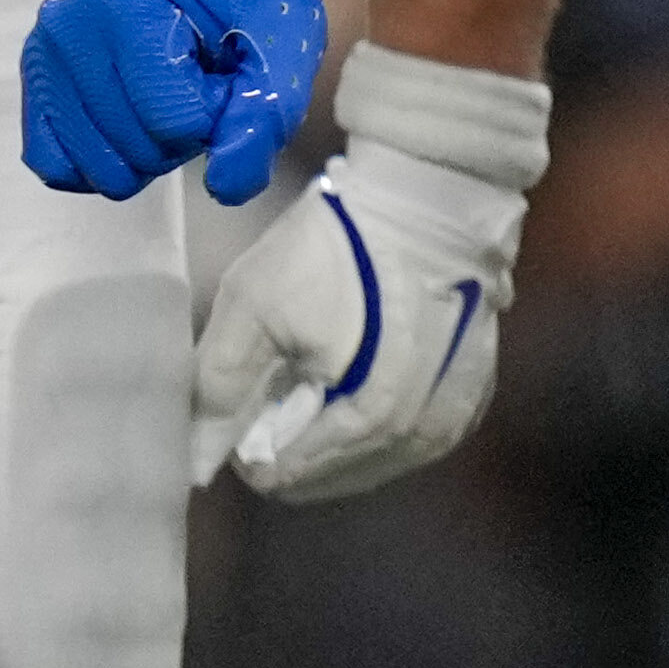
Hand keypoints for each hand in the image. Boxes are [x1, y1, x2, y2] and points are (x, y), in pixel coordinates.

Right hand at [22, 0, 328, 203]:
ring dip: (146, 151)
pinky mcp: (35, 81)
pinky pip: (54, 164)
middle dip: (183, 134)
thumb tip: (225, 188)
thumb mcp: (281, 51)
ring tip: (165, 93)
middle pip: (136, 149)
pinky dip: (99, 162)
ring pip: (97, 169)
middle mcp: (67, 24)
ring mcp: (42, 53)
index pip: (175, 121)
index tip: (224, 69)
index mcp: (124, 0)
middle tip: (197, 79)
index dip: (217, 114)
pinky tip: (131, 122)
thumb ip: (262, 122)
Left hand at [195, 53, 543, 498]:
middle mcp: (418, 436)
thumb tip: (197, 459)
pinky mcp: (471, 395)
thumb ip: (218, 387)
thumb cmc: (337, 244)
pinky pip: (409, 439)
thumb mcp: (252, 303)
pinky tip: (357, 379)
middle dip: (289, 438)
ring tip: (316, 371)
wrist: (432, 191)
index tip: (244, 390)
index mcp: (366, 421)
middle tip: (278, 376)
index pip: (278, 476)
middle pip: (323, 477)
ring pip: (368, 464)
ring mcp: (452, 418)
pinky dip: (375, 424)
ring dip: (331, 434)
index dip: (245, 440)